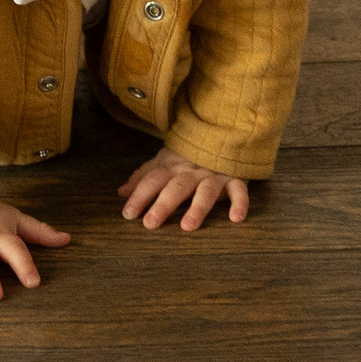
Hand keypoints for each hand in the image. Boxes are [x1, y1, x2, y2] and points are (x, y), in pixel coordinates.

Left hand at [118, 145, 250, 230]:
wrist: (223, 135)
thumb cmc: (188, 156)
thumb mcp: (164, 162)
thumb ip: (143, 177)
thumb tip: (121, 192)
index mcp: (173, 166)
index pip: (153, 179)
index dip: (140, 195)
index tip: (128, 213)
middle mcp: (192, 171)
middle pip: (176, 186)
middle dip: (163, 204)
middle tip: (150, 223)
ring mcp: (215, 174)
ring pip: (206, 191)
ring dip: (197, 208)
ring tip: (187, 226)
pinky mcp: (236, 179)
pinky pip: (239, 190)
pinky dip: (239, 203)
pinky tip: (236, 218)